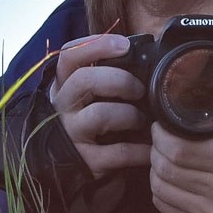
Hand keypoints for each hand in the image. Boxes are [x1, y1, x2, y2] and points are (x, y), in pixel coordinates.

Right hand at [47, 33, 151, 177]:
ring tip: (142, 120)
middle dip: (119, 80)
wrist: (69, 168)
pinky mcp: (86, 161)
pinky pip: (118, 152)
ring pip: (99, 114)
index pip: (70, 56)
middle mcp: (63, 107)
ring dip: (129, 114)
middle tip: (139, 90)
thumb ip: (105, 76)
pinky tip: (149, 149)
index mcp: (64, 86)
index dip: (95, 45)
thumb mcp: (86, 96)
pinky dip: (139, 150)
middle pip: (84, 80)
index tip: (123, 45)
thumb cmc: (88, 122)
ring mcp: (72, 134)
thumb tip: (145, 55)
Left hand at [148, 56, 212, 212]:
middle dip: (155, 149)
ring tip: (161, 155)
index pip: (181, 150)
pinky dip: (159, 191)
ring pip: (161, 188)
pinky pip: (166, 208)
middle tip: (158, 137)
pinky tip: (167, 178)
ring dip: (155, 170)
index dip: (162, 136)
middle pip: (167, 168)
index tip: (161, 125)